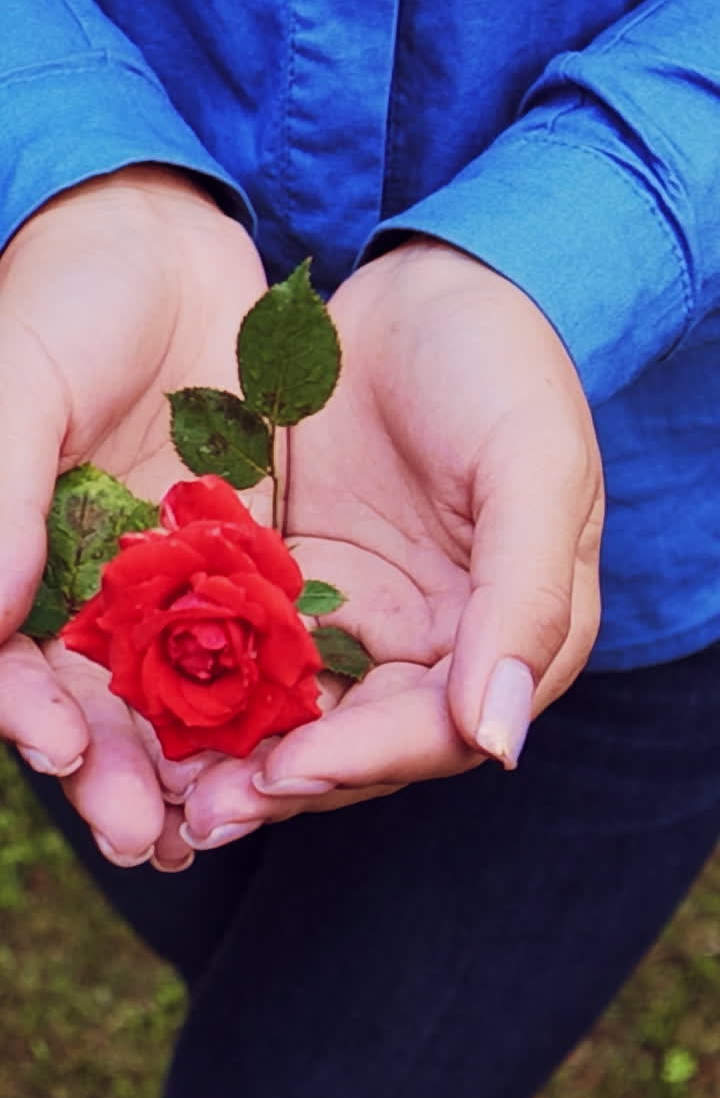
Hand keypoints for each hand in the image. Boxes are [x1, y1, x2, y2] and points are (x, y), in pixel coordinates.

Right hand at [0, 165, 267, 866]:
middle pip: (99, 703)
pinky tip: (289, 743)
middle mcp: (97, 585)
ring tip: (212, 822)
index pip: (15, 661)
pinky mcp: (252, 558)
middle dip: (115, 771)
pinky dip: (267, 697)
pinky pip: (260, 639)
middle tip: (143, 834)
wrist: (162, 239)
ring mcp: (176, 577)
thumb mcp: (19, 382)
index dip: (28, 712)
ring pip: (182, 691)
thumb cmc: (67, 296)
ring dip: (193, 761)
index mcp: (25, 555)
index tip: (57, 750)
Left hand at [182, 239, 603, 845]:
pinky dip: (209, 680)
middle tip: (202, 813)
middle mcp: (435, 643)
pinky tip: (153, 699)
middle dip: (285, 782)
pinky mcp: (300, 578)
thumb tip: (500, 742)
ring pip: (298, 711)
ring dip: (237, 752)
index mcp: (508, 634)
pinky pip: (251, 644)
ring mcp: (363, 613)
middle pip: (359, 742)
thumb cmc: (502, 368)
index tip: (286, 773)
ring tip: (165, 783)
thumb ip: (525, 599)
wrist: (430, 284)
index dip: (365, 759)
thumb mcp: (534, 470)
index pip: (438, 729)